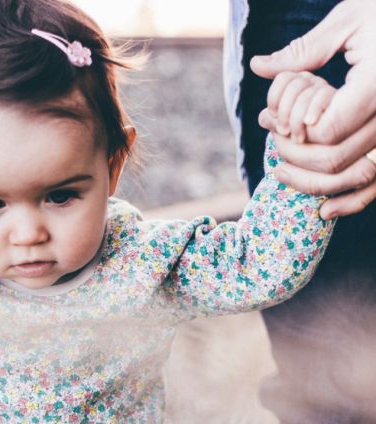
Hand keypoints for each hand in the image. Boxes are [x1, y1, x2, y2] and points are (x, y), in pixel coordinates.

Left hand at [250, 0, 375, 217]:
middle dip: (292, 156)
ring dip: (312, 184)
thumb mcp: (350, 19)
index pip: (326, 130)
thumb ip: (304, 50)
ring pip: (356, 178)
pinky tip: (323, 212)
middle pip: (334, 160)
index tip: (271, 119)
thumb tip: (258, 65)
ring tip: (280, 172)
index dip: (293, 133)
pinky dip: (353, 202)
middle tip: (271, 142)